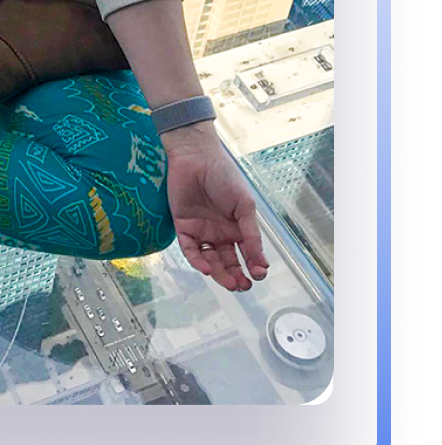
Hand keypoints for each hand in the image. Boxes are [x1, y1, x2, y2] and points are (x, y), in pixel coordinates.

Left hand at [162, 124, 270, 292]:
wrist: (196, 158)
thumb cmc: (224, 177)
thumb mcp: (245, 205)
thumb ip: (250, 233)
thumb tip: (261, 262)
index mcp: (238, 227)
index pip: (246, 253)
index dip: (253, 266)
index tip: (259, 274)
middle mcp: (220, 233)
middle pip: (228, 261)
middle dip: (236, 276)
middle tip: (242, 286)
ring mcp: (201, 232)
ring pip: (210, 260)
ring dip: (219, 273)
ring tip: (229, 283)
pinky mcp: (183, 228)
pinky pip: (190, 250)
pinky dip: (198, 261)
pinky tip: (208, 268)